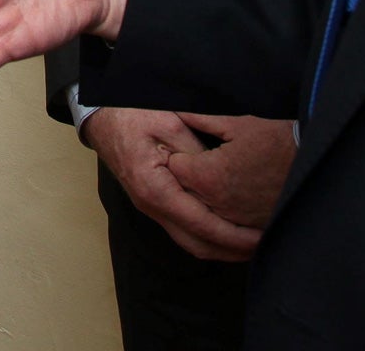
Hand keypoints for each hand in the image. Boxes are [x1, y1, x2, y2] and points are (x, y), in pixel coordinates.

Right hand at [84, 108, 264, 261]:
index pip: (202, 224)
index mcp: (155, 189)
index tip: (259, 237)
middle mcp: (152, 206)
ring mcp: (151, 207)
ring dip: (221, 246)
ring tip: (251, 241)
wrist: (101, 114)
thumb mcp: (170, 123)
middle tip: (263, 244)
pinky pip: (183, 228)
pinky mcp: (154, 202)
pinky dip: (207, 234)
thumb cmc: (131, 114)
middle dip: (232, 250)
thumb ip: (197, 154)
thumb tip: (223, 179)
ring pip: (190, 240)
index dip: (233, 235)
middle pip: (197, 244)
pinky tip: (226, 227)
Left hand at [166, 112, 296, 229]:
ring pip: (199, 211)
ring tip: (213, 179)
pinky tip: (226, 198)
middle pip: (183, 191)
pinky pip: (221, 225)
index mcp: (209, 175)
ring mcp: (232, 220)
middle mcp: (216, 203)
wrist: (313, 165)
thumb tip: (177, 110)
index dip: (178, 155)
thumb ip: (201, 119)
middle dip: (184, 177)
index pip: (174, 168)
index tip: (186, 148)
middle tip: (196, 162)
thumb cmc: (276, 140)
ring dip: (199, 197)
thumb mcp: (237, 124)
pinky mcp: (247, 230)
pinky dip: (218, 214)